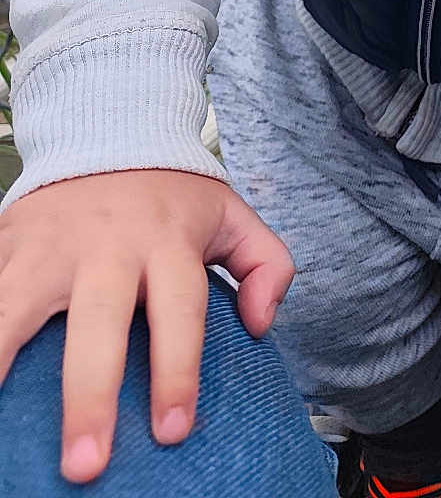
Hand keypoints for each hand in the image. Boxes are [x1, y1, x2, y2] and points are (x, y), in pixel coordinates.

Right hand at [0, 169, 293, 482]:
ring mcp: (51, 245)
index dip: (178, 370)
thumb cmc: (171, 193)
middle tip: (87, 464)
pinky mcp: (8, 243)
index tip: (173, 431)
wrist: (110, 125)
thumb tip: (261, 325)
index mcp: (168, 241)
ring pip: (20, 305)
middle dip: (92, 395)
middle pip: (100, 322)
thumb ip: (267, 264)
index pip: (180, 310)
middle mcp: (108, 245)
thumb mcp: (231, 214)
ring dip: (3, 362)